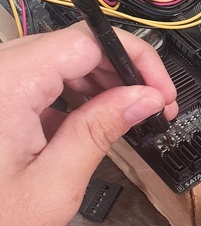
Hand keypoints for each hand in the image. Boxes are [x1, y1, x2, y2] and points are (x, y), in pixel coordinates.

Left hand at [0, 23, 177, 225]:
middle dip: (123, 71)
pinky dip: (71, 94)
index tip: (160, 91)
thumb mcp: (55, 186)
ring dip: (100, 81)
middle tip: (153, 106)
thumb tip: (145, 97)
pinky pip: (39, 78)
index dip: (136, 59)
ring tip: (127, 115)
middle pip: (75, 45)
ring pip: (59, 59)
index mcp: (8, 84)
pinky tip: (90, 120)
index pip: (88, 40)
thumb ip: (101, 131)